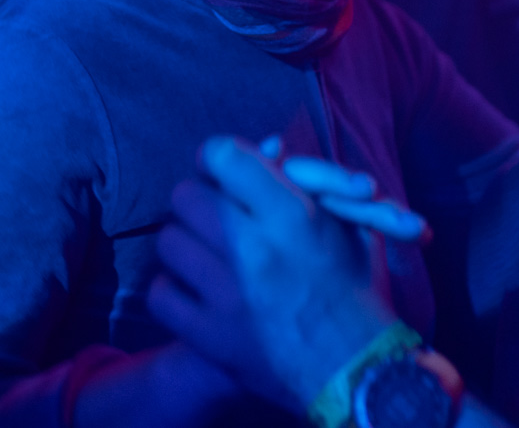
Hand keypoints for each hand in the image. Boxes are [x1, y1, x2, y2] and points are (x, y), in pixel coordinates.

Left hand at [149, 137, 399, 409]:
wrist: (356, 373)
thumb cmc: (358, 293)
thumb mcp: (351, 227)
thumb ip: (311, 181)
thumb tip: (267, 145)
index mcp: (291, 216)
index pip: (222, 156)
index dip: (217, 158)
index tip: (221, 172)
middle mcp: (253, 249)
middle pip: (186, 195)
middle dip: (199, 201)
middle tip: (213, 217)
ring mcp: (226, 294)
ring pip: (168, 242)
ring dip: (185, 245)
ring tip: (206, 256)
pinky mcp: (208, 334)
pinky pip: (160, 295)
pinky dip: (173, 291)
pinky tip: (195, 292)